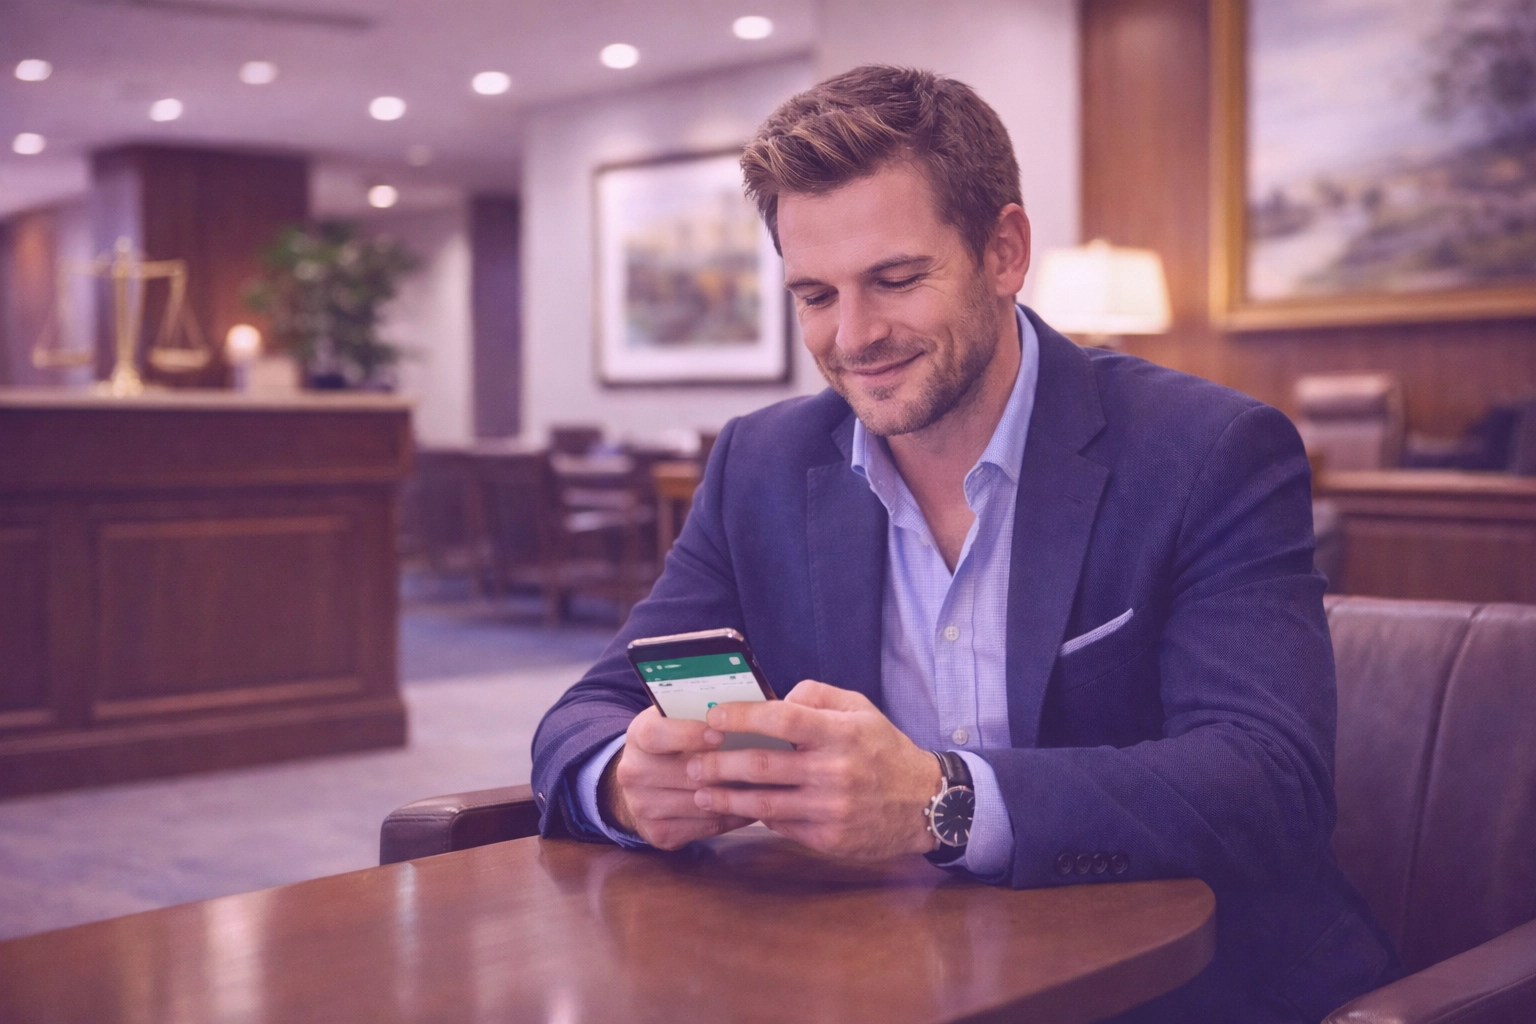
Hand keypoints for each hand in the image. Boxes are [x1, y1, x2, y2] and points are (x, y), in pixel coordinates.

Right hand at [601, 705, 754, 849]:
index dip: (688, 734)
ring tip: (766, 783)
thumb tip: (745, 701)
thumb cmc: (673, 742)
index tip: (720, 734)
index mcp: (638, 736)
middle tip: (758, 763)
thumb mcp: (675, 717)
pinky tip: (751, 803)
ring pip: (700, 803)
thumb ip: (698, 710)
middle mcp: (633, 772)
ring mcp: (643, 806)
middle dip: (723, 769)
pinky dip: (733, 816)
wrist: (643, 782)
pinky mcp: (659, 834)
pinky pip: (706, 827)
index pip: (656, 735)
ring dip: (735, 795)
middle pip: (683, 773)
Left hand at [687, 680, 942, 860]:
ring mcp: (831, 809)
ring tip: (700, 791)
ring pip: (764, 803)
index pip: (783, 719)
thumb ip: (817, 696)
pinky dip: (756, 816)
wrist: (926, 804)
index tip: (712, 718)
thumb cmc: (885, 750)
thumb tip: (776, 696)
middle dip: (719, 763)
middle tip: (691, 761)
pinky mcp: (829, 839)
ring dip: (725, 797)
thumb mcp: (861, 709)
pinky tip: (735, 808)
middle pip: (762, 766)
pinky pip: (782, 826)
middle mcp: (834, 771)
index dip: (743, 717)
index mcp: (840, 733)